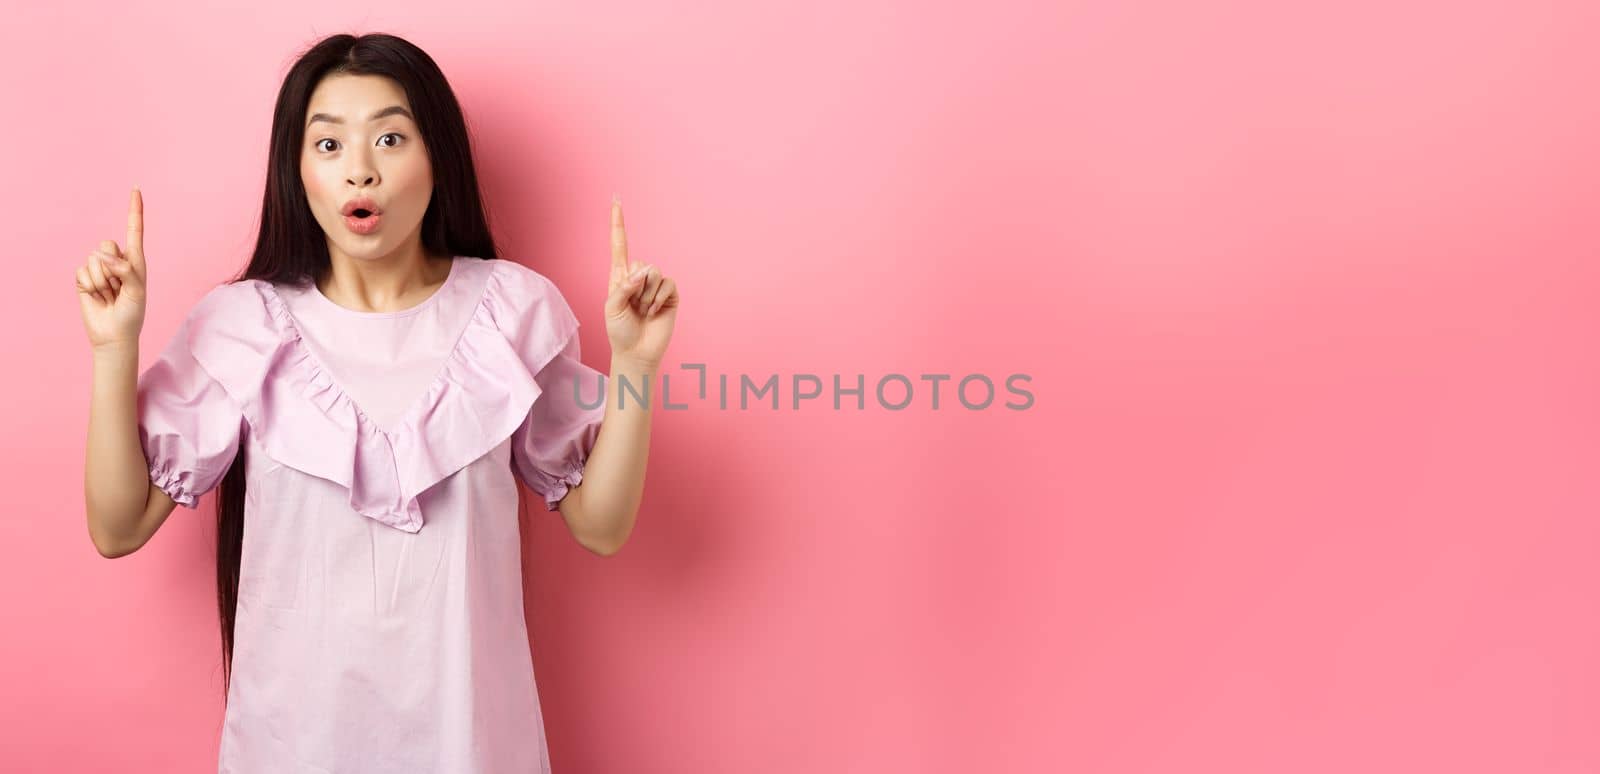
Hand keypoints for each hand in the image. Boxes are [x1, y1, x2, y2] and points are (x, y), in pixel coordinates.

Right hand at [77, 188, 148, 349]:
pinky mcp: (83, 278)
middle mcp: (117, 260)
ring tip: (109, 295)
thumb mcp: (137, 292)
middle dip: (112, 267)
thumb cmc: (131, 314)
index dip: (134, 210)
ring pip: (94, 259)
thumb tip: (103, 256)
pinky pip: (82, 271)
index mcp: (135, 261)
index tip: (136, 189)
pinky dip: (90, 286)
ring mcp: (99, 268)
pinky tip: (96, 297)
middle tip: (117, 288)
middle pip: (107, 244)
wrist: (113, 334)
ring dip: (102, 281)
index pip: (134, 230)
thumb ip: (125, 270)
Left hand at [603, 196, 678, 366]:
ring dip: (646, 296)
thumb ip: (624, 286)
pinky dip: (658, 299)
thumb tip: (644, 273)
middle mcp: (638, 276)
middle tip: (633, 306)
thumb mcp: (612, 307)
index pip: (619, 244)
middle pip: (641, 263)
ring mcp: (655, 284)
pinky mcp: (670, 293)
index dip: (618, 222)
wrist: (636, 351)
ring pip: (653, 273)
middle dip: (635, 286)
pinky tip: (654, 312)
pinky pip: (667, 284)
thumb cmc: (619, 331)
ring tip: (643, 311)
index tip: (616, 198)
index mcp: (620, 275)